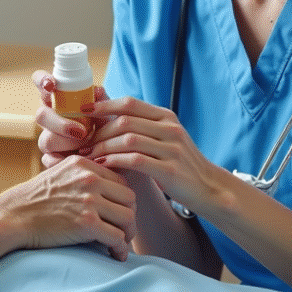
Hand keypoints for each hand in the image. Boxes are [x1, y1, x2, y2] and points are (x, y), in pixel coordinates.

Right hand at [0, 155, 136, 260]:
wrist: (11, 217)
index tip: (117, 214)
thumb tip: (105, 191)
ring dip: (128, 234)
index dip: (122, 200)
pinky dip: (120, 249)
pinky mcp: (87, 223)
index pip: (120, 181)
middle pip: (130, 199)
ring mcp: (89, 200)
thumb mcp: (58, 174)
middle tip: (123, 231)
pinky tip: (115, 254)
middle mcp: (89, 179)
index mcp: (84, 165)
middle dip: (129, 217)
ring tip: (120, 244)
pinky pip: (117, 237)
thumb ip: (81, 177)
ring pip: (128, 218)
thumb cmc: (32, 201)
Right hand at [32, 69, 108, 168]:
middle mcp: (50, 116)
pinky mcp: (51, 157)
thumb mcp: (107, 111)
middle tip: (81, 131)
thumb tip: (97, 91)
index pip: (41, 81)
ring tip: (89, 147)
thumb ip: (102, 100)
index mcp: (59, 98)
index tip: (52, 85)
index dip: (42, 80)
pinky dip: (64, 161)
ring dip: (68, 144)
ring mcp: (48, 137)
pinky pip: (49, 160)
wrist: (113, 152)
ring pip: (46, 139)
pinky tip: (78, 161)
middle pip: (41, 115)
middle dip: (60, 123)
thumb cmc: (107, 124)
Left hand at [83, 96, 223, 216]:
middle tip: (82, 142)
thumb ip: (139, 126)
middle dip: (99, 132)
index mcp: (165, 117)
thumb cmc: (179, 163)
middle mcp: (170, 128)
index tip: (82, 111)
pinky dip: (115, 161)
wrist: (209, 188)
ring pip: (128, 140)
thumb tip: (104, 114)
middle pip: (125, 121)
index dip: (103, 105)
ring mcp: (172, 148)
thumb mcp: (163, 138)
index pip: (129, 103)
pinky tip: (104, 166)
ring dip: (103, 147)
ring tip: (89, 155)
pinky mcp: (170, 169)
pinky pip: (136, 160)